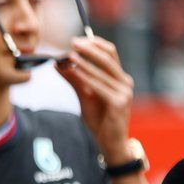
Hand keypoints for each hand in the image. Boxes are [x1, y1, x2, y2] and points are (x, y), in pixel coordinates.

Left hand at [56, 36, 133, 162]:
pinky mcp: (119, 103)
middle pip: (108, 57)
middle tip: (72, 42)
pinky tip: (74, 72)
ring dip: (84, 62)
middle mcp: (124, 82)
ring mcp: (124, 92)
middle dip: (89, 48)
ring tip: (69, 56)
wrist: (110, 143)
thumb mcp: (85, 96)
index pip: (110, 53)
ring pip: (102, 71)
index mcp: (119, 78)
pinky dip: (86, 77)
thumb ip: (74, 80)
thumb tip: (58, 64)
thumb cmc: (100, 119)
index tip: (76, 40)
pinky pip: (99, 86)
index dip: (94, 43)